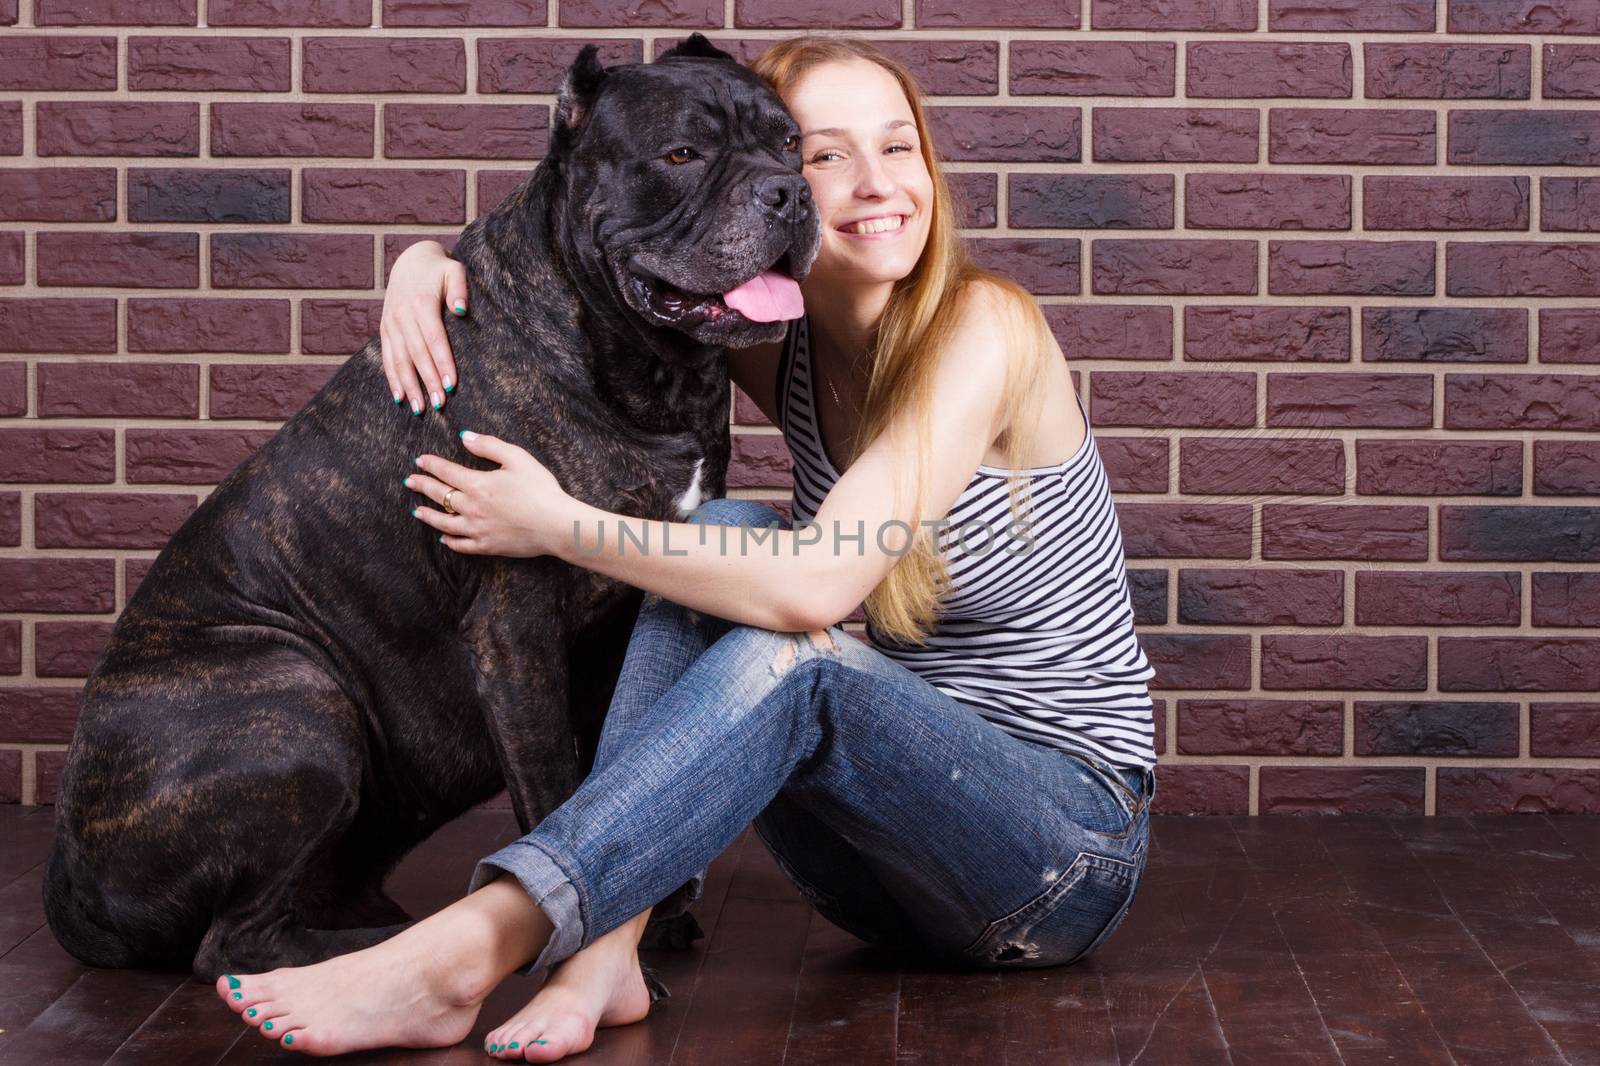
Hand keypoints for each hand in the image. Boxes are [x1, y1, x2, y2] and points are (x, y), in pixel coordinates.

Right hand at [380, 239, 467, 415]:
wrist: (411, 261)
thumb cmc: (439, 269)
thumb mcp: (454, 270)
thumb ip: (459, 288)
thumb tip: (461, 310)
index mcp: (421, 303)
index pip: (434, 339)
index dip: (442, 363)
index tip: (451, 385)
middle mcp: (402, 316)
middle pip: (417, 354)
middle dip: (428, 381)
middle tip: (439, 405)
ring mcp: (391, 324)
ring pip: (399, 360)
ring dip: (409, 386)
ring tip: (420, 409)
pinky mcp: (385, 330)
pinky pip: (388, 358)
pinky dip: (392, 379)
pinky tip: (400, 398)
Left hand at [404, 430, 576, 558]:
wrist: (556, 525)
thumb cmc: (541, 489)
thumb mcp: (518, 458)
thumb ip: (489, 445)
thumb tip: (465, 437)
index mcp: (478, 484)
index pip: (446, 472)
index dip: (430, 465)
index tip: (420, 460)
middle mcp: (472, 508)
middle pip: (440, 496)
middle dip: (422, 486)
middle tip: (410, 481)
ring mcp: (477, 529)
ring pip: (444, 523)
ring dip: (428, 515)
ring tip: (417, 511)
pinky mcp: (487, 546)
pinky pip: (461, 545)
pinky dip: (450, 541)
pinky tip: (443, 538)